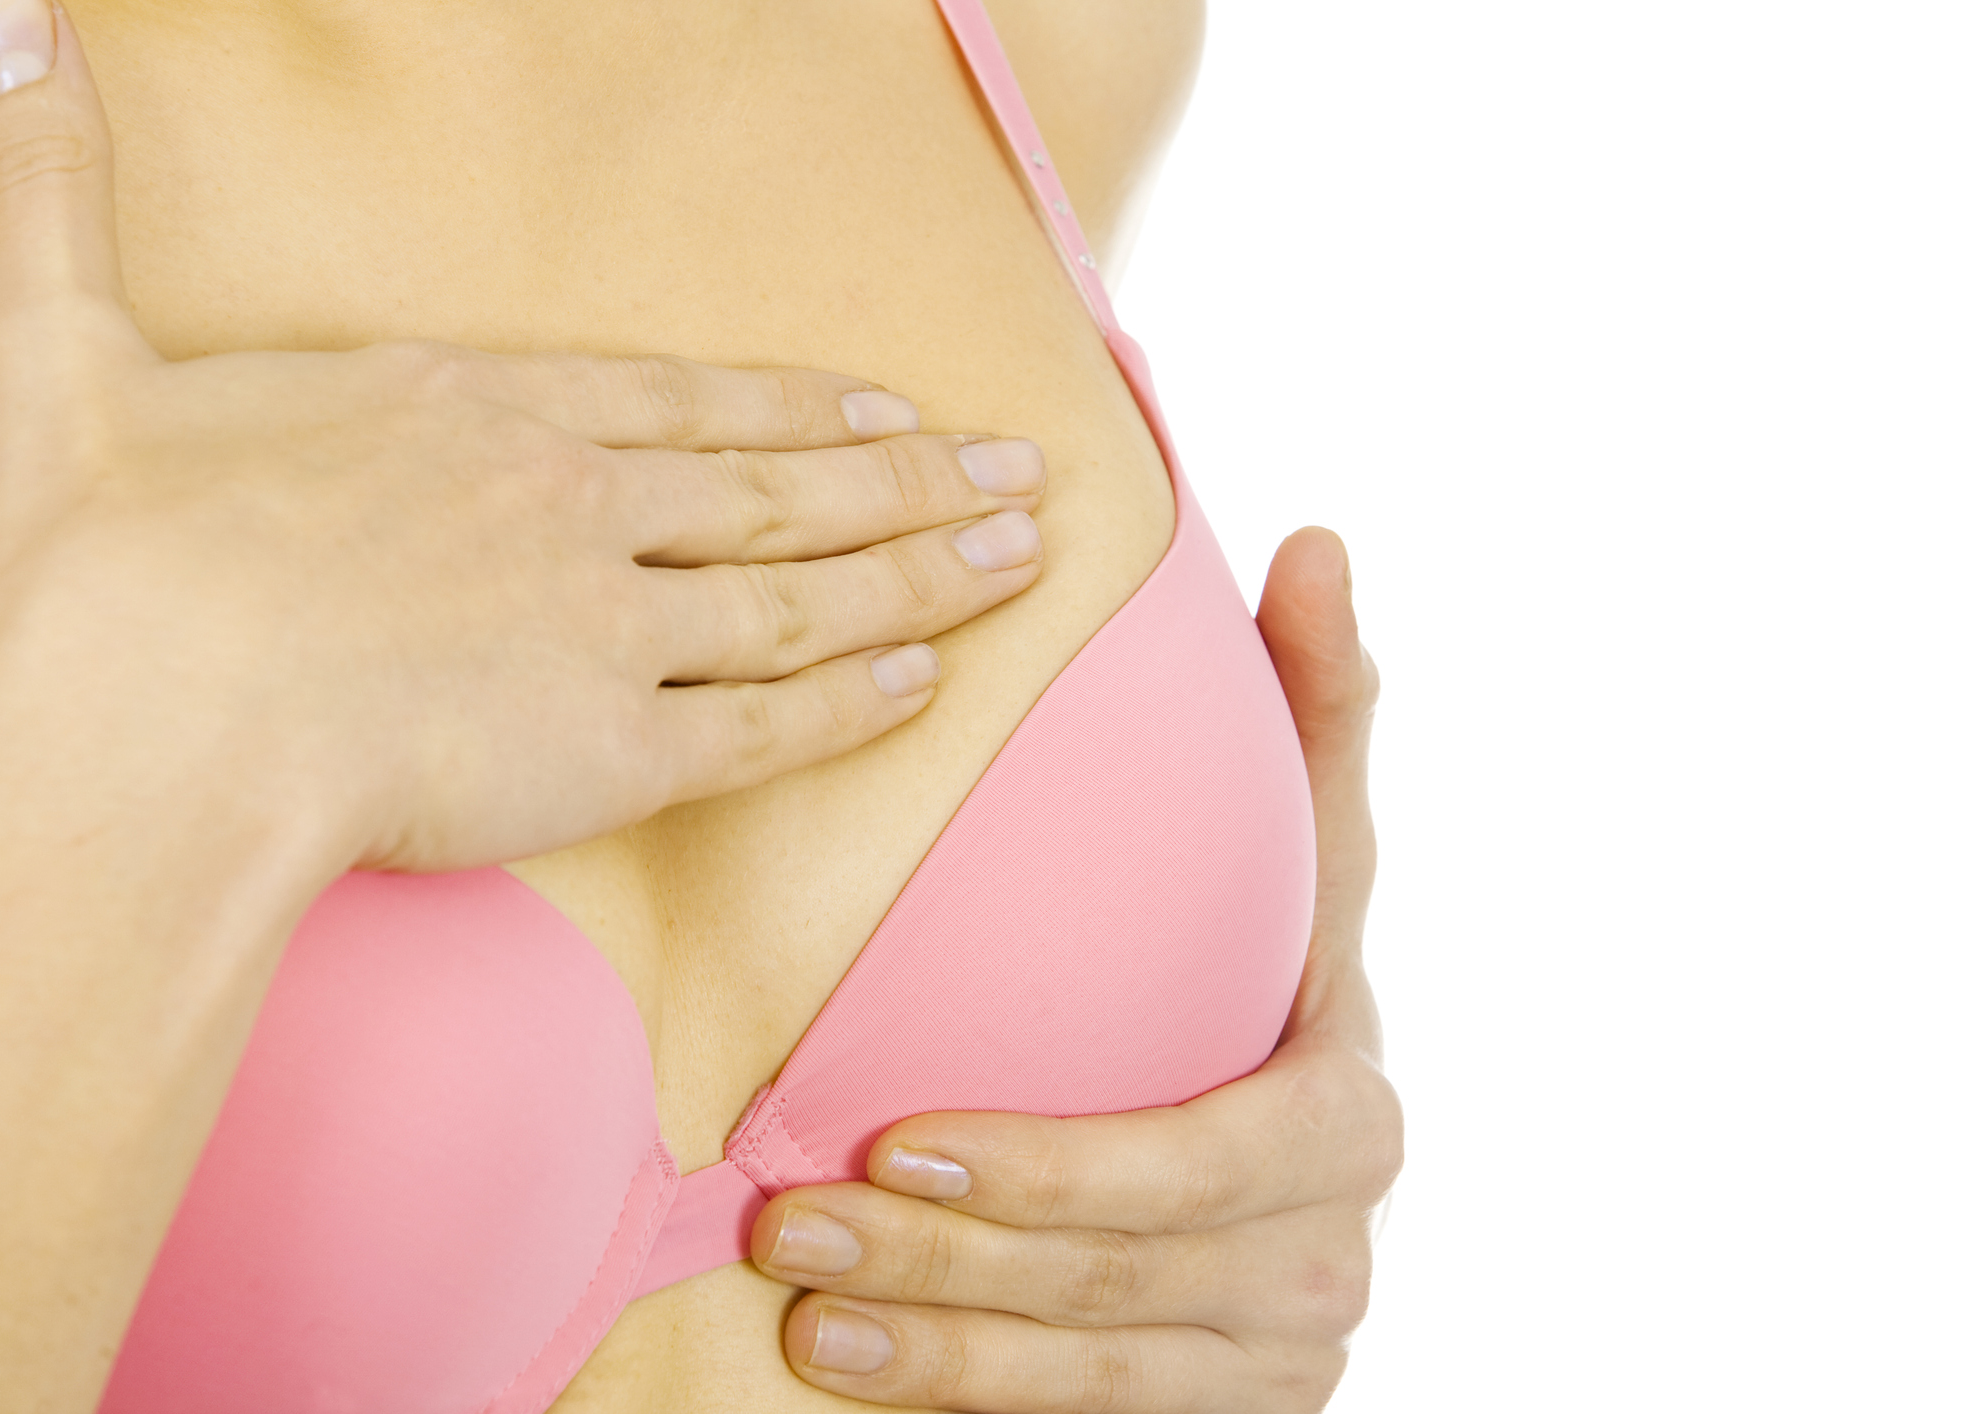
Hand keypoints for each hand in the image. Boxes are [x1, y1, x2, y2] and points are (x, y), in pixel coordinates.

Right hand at [0, 0, 1048, 872]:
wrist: (155, 713)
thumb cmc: (113, 554)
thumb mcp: (67, 347)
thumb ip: (59, 184)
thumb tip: (1, 15)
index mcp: (475, 410)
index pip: (680, 399)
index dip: (793, 405)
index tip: (881, 407)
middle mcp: (572, 502)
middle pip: (780, 486)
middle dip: (910, 482)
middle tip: (1018, 475)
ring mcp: (611, 622)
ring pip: (809, 592)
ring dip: (925, 572)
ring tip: (1023, 558)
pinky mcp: (618, 747)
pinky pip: (769, 722)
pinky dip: (857, 701)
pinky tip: (931, 684)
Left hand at [750, 527, 1396, 1411]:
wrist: (1261, 1194)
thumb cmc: (1254, 998)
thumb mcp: (1291, 877)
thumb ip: (1311, 732)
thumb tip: (1325, 540)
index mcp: (1346, 1109)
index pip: (1209, 1157)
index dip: (1058, 1164)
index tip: (895, 1134)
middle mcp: (1329, 1245)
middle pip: (1129, 1270)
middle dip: (951, 1246)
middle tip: (792, 1210)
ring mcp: (1281, 1350)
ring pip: (1098, 1360)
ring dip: (936, 1332)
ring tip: (797, 1288)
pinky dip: (962, 1396)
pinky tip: (844, 1363)